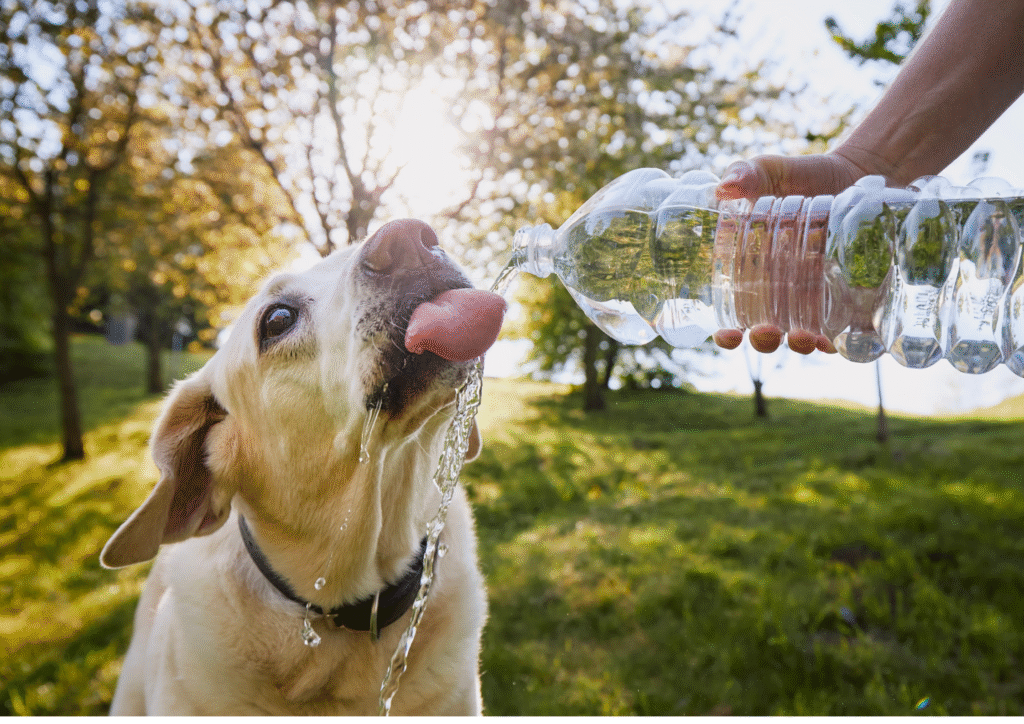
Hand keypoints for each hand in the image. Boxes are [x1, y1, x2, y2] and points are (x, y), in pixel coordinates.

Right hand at [711, 152, 867, 354]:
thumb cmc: (803, 176)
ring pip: (804, 337)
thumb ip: (746, 174)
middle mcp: (781, 293)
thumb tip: (724, 188)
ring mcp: (816, 298)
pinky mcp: (850, 296)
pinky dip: (840, 341)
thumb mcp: (771, 171)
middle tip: (766, 332)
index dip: (726, 333)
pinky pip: (844, 329)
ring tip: (804, 339)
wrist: (858, 173)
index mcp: (751, 271)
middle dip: (765, 341)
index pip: (732, 312)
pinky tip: (837, 342)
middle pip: (766, 333)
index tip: (726, 335)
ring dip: (801, 345)